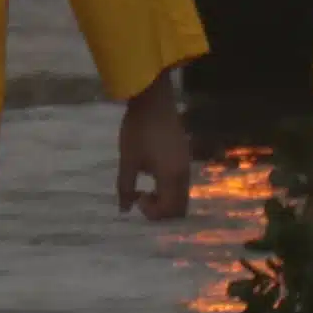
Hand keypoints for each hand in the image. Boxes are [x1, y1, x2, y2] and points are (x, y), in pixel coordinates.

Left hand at [114, 75, 192, 220]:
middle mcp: (184, 174)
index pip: (168, 210)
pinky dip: (169, 189)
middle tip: (142, 199)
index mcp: (171, 177)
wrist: (154, 99)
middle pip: (180, 207)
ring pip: (182, 196)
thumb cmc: (139, 130)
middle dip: (161, 211)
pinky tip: (153, 175)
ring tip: (146, 189)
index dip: (152, 212)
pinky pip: (182, 183)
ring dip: (166, 200)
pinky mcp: (185, 155)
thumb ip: (125, 187)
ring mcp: (187, 164)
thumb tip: (125, 210)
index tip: (137, 198)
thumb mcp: (127, 160)